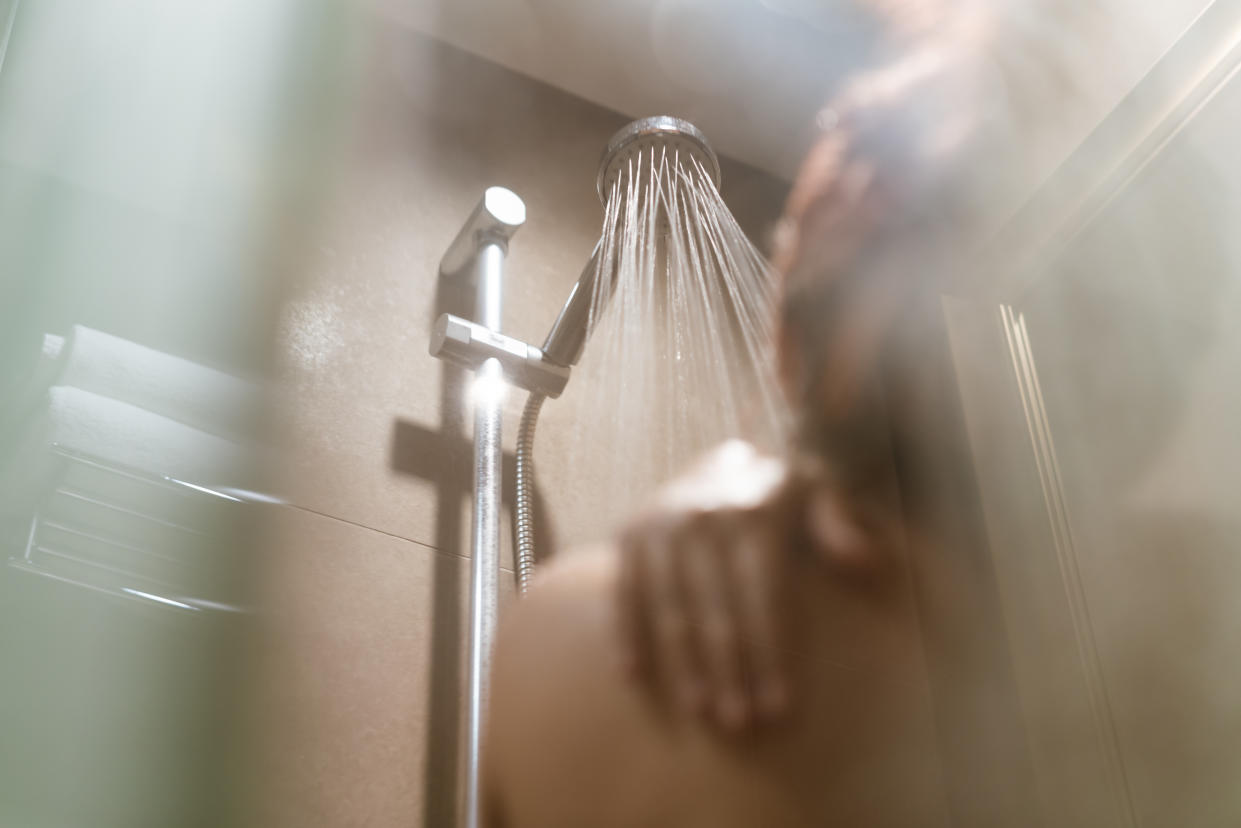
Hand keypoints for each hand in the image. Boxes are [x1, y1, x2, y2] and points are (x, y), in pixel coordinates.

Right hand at [616, 440, 875, 729]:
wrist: (719, 465)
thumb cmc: (780, 496)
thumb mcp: (819, 491)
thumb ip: (839, 521)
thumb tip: (864, 559)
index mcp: (754, 512)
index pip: (764, 596)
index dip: (772, 653)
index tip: (780, 705)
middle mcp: (703, 517)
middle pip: (718, 610)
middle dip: (731, 670)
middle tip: (740, 722)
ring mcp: (660, 526)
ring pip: (672, 608)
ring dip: (685, 664)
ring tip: (701, 710)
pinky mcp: (629, 535)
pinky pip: (624, 591)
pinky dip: (626, 632)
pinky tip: (633, 675)